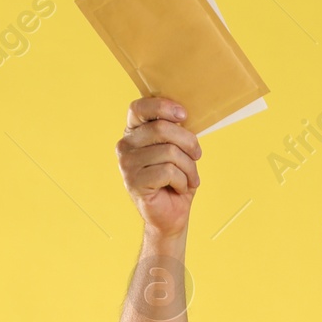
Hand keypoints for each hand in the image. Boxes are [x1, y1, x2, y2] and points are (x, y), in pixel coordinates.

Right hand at [116, 95, 201, 237]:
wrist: (171, 215)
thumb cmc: (176, 180)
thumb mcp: (178, 149)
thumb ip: (175, 130)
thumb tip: (182, 114)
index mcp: (134, 132)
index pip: (139, 107)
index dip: (163, 106)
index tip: (183, 115)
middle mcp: (125, 145)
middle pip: (162, 129)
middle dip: (188, 142)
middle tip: (197, 156)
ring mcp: (127, 164)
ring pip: (169, 152)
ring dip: (188, 167)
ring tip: (189, 178)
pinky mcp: (134, 182)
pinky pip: (168, 172)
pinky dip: (182, 181)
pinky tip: (180, 187)